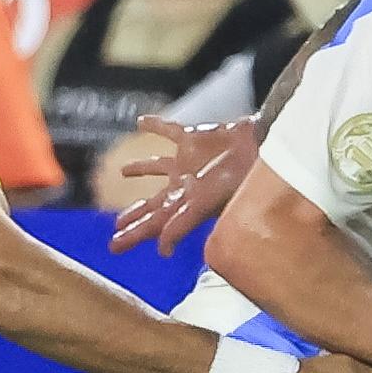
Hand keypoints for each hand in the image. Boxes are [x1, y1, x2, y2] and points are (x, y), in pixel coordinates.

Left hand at [109, 115, 261, 255]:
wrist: (258, 147)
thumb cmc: (237, 179)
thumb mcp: (204, 205)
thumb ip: (180, 226)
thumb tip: (161, 250)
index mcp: (184, 204)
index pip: (152, 224)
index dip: (133, 235)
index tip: (113, 247)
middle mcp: (184, 185)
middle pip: (153, 203)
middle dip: (136, 214)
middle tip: (118, 225)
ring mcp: (187, 161)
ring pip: (158, 167)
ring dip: (141, 169)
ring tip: (124, 171)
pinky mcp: (193, 138)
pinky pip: (169, 131)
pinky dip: (155, 126)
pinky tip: (141, 122)